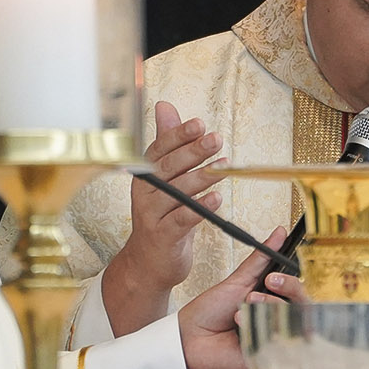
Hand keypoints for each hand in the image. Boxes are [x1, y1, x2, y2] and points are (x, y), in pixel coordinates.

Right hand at [104, 101, 228, 335]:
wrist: (149, 261)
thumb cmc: (161, 214)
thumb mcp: (165, 177)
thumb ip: (168, 142)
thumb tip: (165, 106)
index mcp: (146, 174)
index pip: (159, 148)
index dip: (178, 135)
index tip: (199, 124)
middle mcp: (146, 192)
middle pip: (169, 167)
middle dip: (194, 151)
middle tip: (216, 139)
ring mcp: (152, 215)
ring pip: (177, 191)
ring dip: (201, 177)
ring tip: (223, 166)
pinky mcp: (163, 236)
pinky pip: (182, 219)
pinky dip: (200, 209)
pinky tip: (217, 199)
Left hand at [178, 229, 287, 368]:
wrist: (186, 340)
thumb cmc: (208, 315)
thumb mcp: (237, 282)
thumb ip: (261, 260)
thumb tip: (279, 233)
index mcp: (273, 303)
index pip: (300, 292)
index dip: (294, 282)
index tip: (275, 273)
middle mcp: (278, 322)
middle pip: (307, 306)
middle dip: (290, 289)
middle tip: (268, 283)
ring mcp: (275, 341)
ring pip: (296, 322)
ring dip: (270, 308)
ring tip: (244, 309)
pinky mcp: (269, 359)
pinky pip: (281, 342)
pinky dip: (261, 329)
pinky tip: (242, 329)